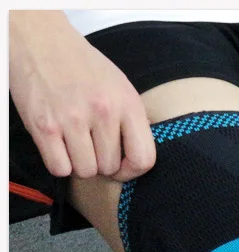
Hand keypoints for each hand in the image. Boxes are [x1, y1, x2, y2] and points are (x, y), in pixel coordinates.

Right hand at [10, 11, 155, 182]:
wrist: (40, 39)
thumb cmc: (82, 66)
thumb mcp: (120, 87)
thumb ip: (132, 121)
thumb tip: (137, 158)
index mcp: (127, 103)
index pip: (143, 158)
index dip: (132, 171)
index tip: (122, 167)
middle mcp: (103, 112)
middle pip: (110, 168)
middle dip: (100, 163)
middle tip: (90, 144)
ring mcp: (72, 119)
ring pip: (85, 171)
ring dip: (80, 163)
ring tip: (74, 143)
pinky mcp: (44, 126)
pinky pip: (59, 169)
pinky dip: (59, 163)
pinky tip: (59, 146)